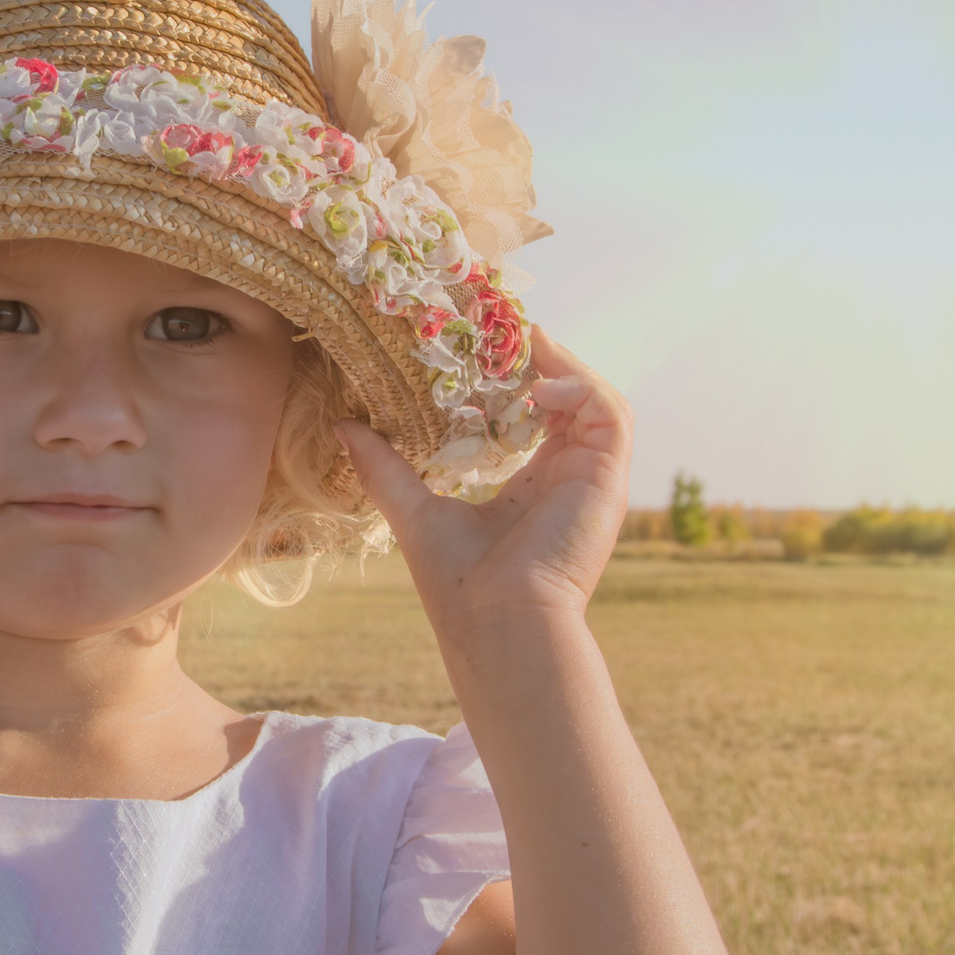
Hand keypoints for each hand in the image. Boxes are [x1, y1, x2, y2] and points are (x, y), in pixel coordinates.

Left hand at [336, 328, 629, 622]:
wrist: (496, 621)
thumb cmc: (458, 582)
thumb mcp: (413, 509)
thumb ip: (384, 467)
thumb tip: (344, 427)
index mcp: (531, 488)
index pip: (536, 419)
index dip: (517, 380)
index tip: (482, 352)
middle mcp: (567, 479)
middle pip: (571, 401)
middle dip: (544, 362)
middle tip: (507, 332)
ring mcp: (592, 478)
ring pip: (597, 400)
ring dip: (565, 367)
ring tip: (528, 347)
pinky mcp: (608, 477)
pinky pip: (610, 412)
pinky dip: (580, 387)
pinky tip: (540, 386)